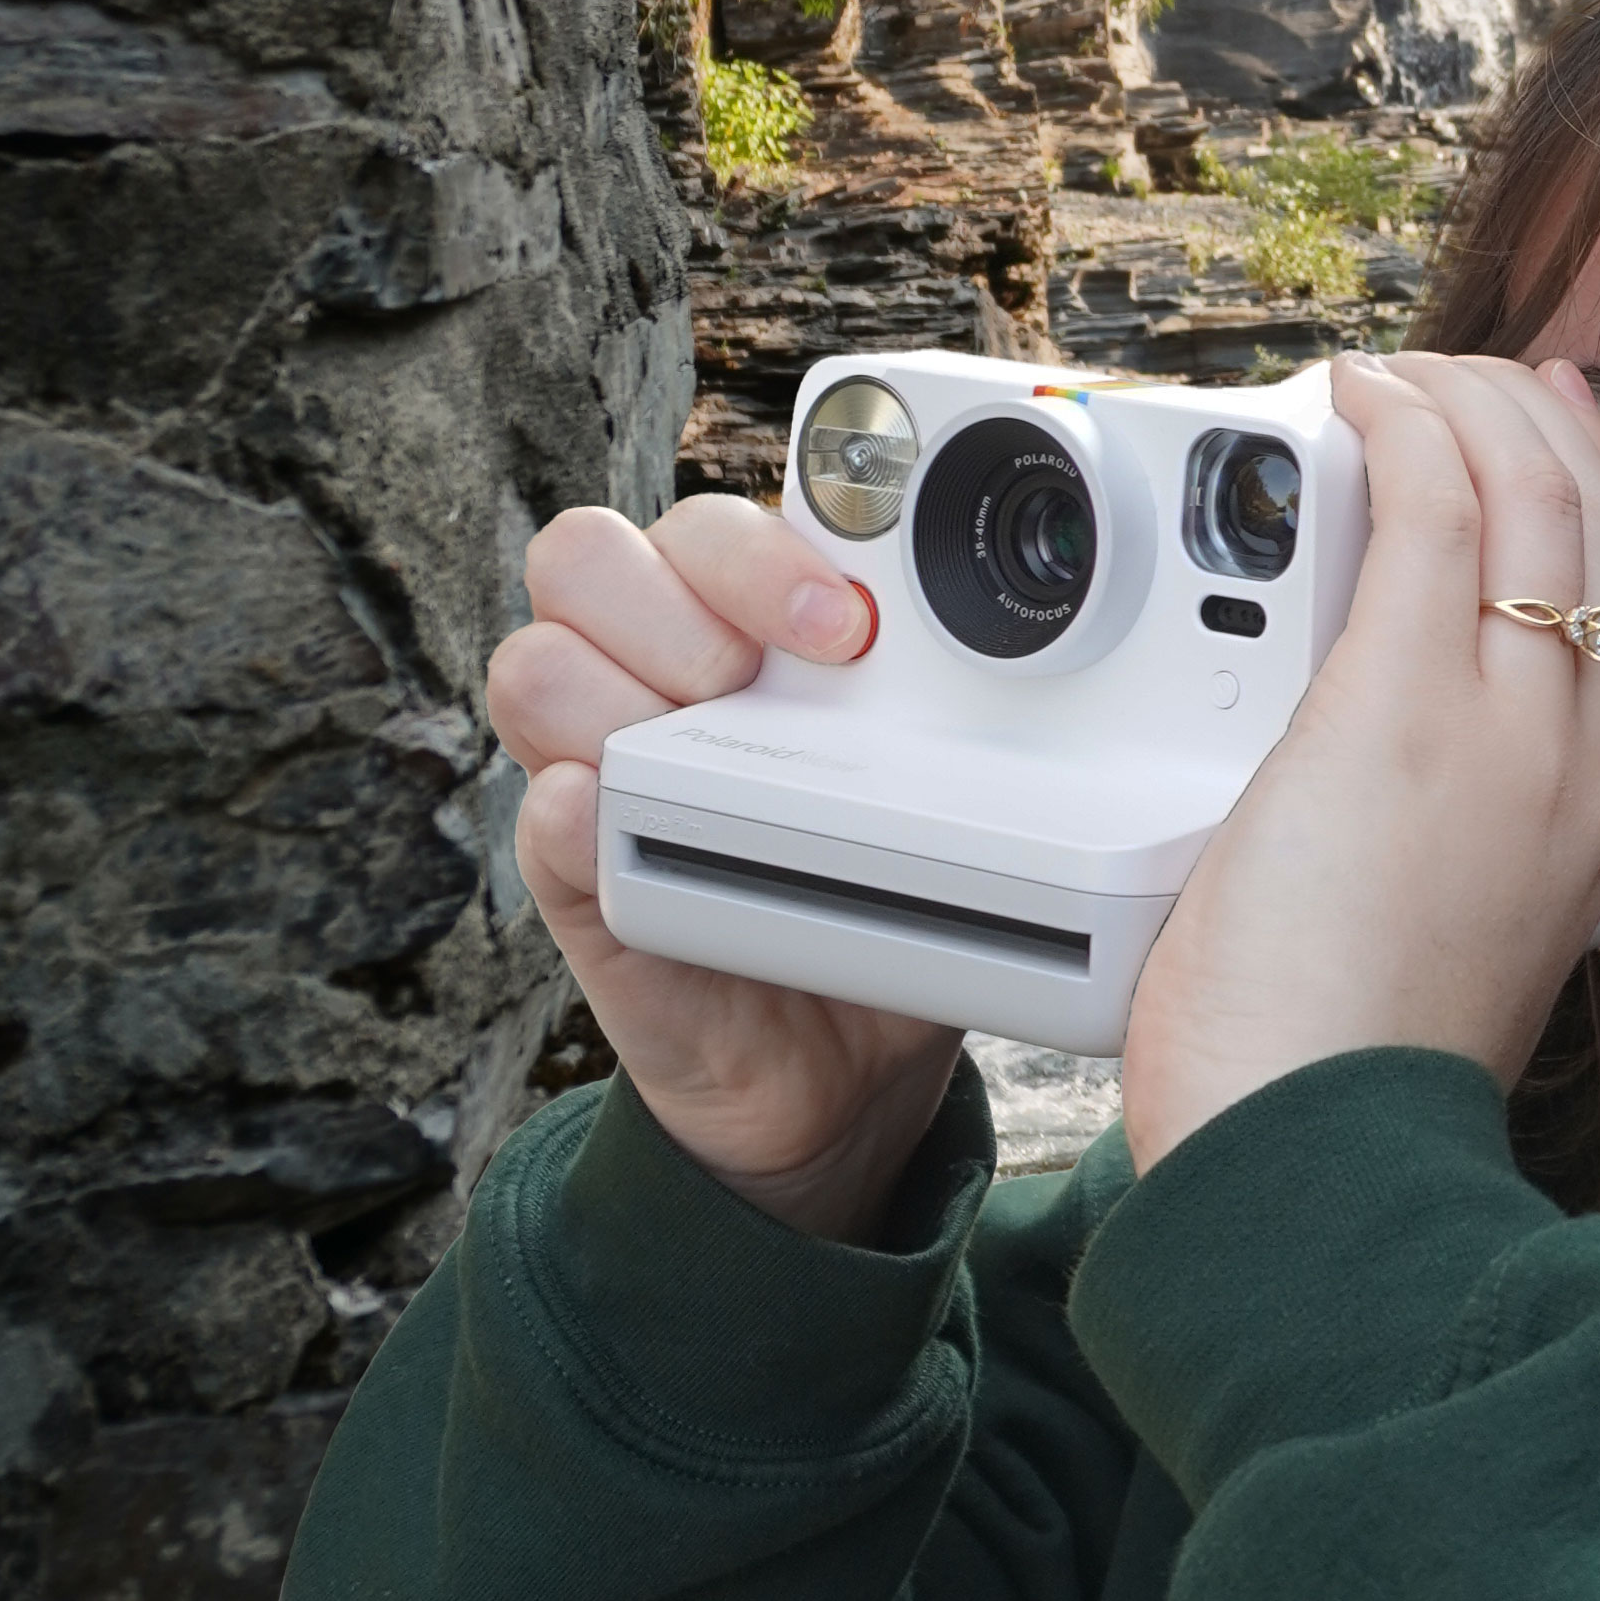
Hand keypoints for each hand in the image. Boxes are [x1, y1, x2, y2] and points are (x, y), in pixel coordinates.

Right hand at [488, 498, 962, 1239]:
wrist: (847, 1074)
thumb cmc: (894, 902)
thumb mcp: (939, 796)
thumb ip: (965, 723)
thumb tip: (1066, 683)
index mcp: (743, 631)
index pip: (699, 526)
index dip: (757, 548)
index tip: (853, 620)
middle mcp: (655, 681)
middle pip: (584, 558)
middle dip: (678, 600)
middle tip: (762, 677)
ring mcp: (604, 775)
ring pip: (535, 665)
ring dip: (617, 692)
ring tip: (707, 754)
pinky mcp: (578, 882)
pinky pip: (532, 817)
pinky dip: (569, 810)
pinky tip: (617, 818)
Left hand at [1119, 354, 1599, 1169]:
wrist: (1329, 1167)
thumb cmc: (1336, 1094)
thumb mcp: (1437, 962)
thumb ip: (1431, 869)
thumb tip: (1360, 822)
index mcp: (1580, 826)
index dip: (1586, 494)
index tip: (1542, 434)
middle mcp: (1566, 764)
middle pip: (1599, 528)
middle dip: (1538, 419)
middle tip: (1468, 375)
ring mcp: (1497, 730)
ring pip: (1532, 494)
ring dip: (1466, 401)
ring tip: (1401, 373)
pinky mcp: (1400, 709)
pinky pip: (1431, 510)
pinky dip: (1403, 428)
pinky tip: (1358, 399)